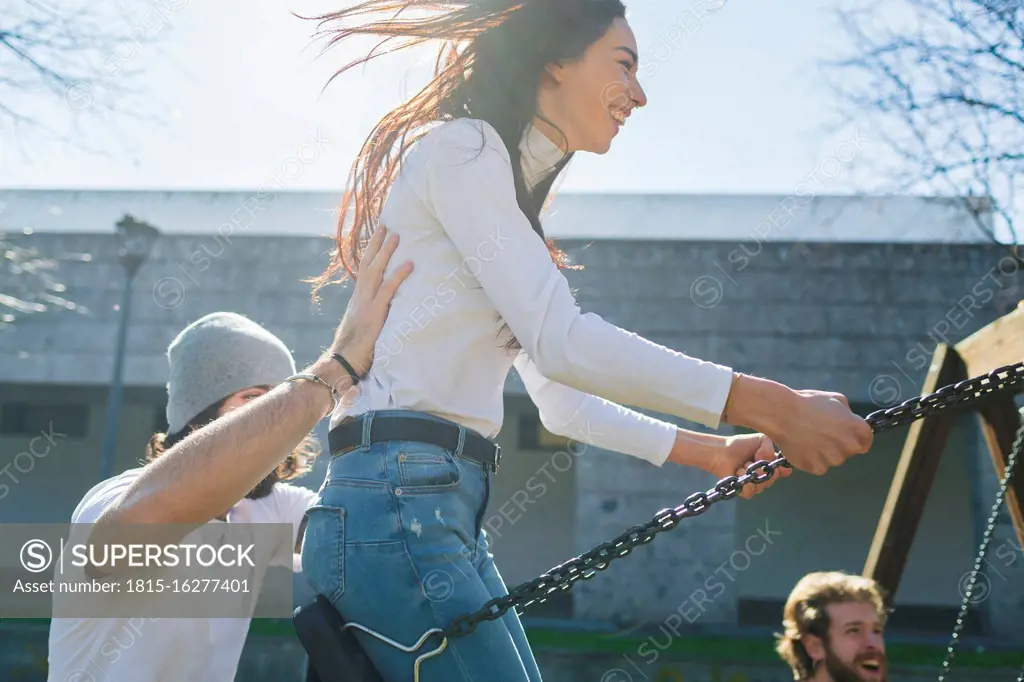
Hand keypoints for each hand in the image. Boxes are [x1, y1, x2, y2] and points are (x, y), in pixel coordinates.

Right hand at [330, 225, 412, 374]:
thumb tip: (383, 311)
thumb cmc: (353, 349)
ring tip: (397, 235)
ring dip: (386, 252)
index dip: (370, 253)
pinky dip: (398, 275)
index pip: (364, 269)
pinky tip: (409, 264)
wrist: (341, 361)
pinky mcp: (374, 314)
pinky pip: (388, 290)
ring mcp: (366, 303)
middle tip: (385, 224)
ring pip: (376, 271)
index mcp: (357, 298)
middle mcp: (360, 296)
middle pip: (367, 263)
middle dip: (376, 243)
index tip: (376, 236)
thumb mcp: (363, 326)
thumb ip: (372, 315)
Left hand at [708, 434, 790, 499]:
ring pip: (762, 486)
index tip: (773, 462)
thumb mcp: (761, 439)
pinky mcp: (744, 491)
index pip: (785, 471)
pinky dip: (744, 481)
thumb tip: (769, 462)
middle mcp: (765, 475)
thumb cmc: (740, 445)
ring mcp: (755, 484)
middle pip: (773, 478)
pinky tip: (738, 473)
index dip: (781, 468)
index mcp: (771, 464)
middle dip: (763, 468)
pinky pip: (751, 492)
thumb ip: (771, 448)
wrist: (722, 451)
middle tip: (753, 459)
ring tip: (743, 465)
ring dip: (752, 473)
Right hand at [725, 376, 873, 476]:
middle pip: (849, 451)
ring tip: (809, 438)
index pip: (866, 441)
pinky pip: (818, 466)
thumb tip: (848, 422)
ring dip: (825, 452)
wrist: (783, 414)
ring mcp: (833, 460)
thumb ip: (848, 414)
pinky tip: (802, 445)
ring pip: (832, 459)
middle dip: (839, 444)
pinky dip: (812, 459)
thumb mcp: (836, 399)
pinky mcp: (817, 468)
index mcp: (858, 430)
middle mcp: (849, 447)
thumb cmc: (809, 403)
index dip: (855, 437)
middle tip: (822, 433)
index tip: (844, 434)